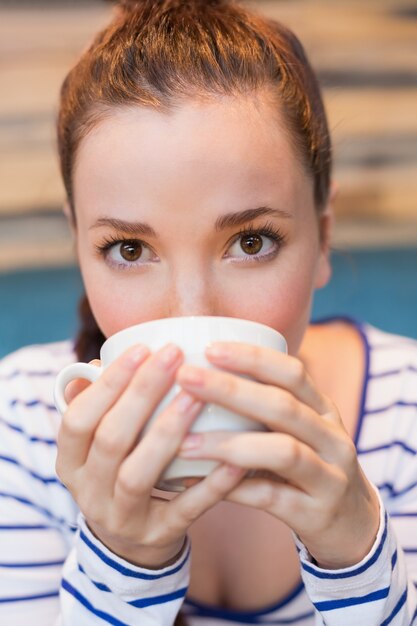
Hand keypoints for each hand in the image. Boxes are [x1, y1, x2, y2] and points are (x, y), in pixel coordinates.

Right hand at [55, 343, 245, 568]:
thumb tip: (99, 362)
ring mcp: (121, 518)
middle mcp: (88, 491)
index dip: (108, 384)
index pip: (78, 419)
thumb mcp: (98, 444)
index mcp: (70, 462)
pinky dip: (210, 485)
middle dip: (142, 393)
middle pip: (110, 440)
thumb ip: (98, 405)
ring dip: (167, 431)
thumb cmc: (118, 472)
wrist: (130, 542)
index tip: (142, 348)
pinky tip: (234, 458)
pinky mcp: (158, 536)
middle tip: (174, 355)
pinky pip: (185, 510)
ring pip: (138, 475)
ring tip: (196, 396)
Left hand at [176, 341, 379, 568]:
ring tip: (184, 441)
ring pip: (282, 452)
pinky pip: (270, 497)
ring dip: (229, 443)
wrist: (354, 529)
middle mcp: (332, 438)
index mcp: (323, 410)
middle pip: (283, 406)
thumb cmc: (310, 468)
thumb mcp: (300, 432)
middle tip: (186, 378)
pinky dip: (230, 487)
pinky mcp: (317, 514)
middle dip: (231, 389)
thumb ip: (264, 409)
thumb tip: (198, 381)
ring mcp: (330, 477)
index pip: (292, 373)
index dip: (252, 357)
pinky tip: (194, 481)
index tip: (210, 348)